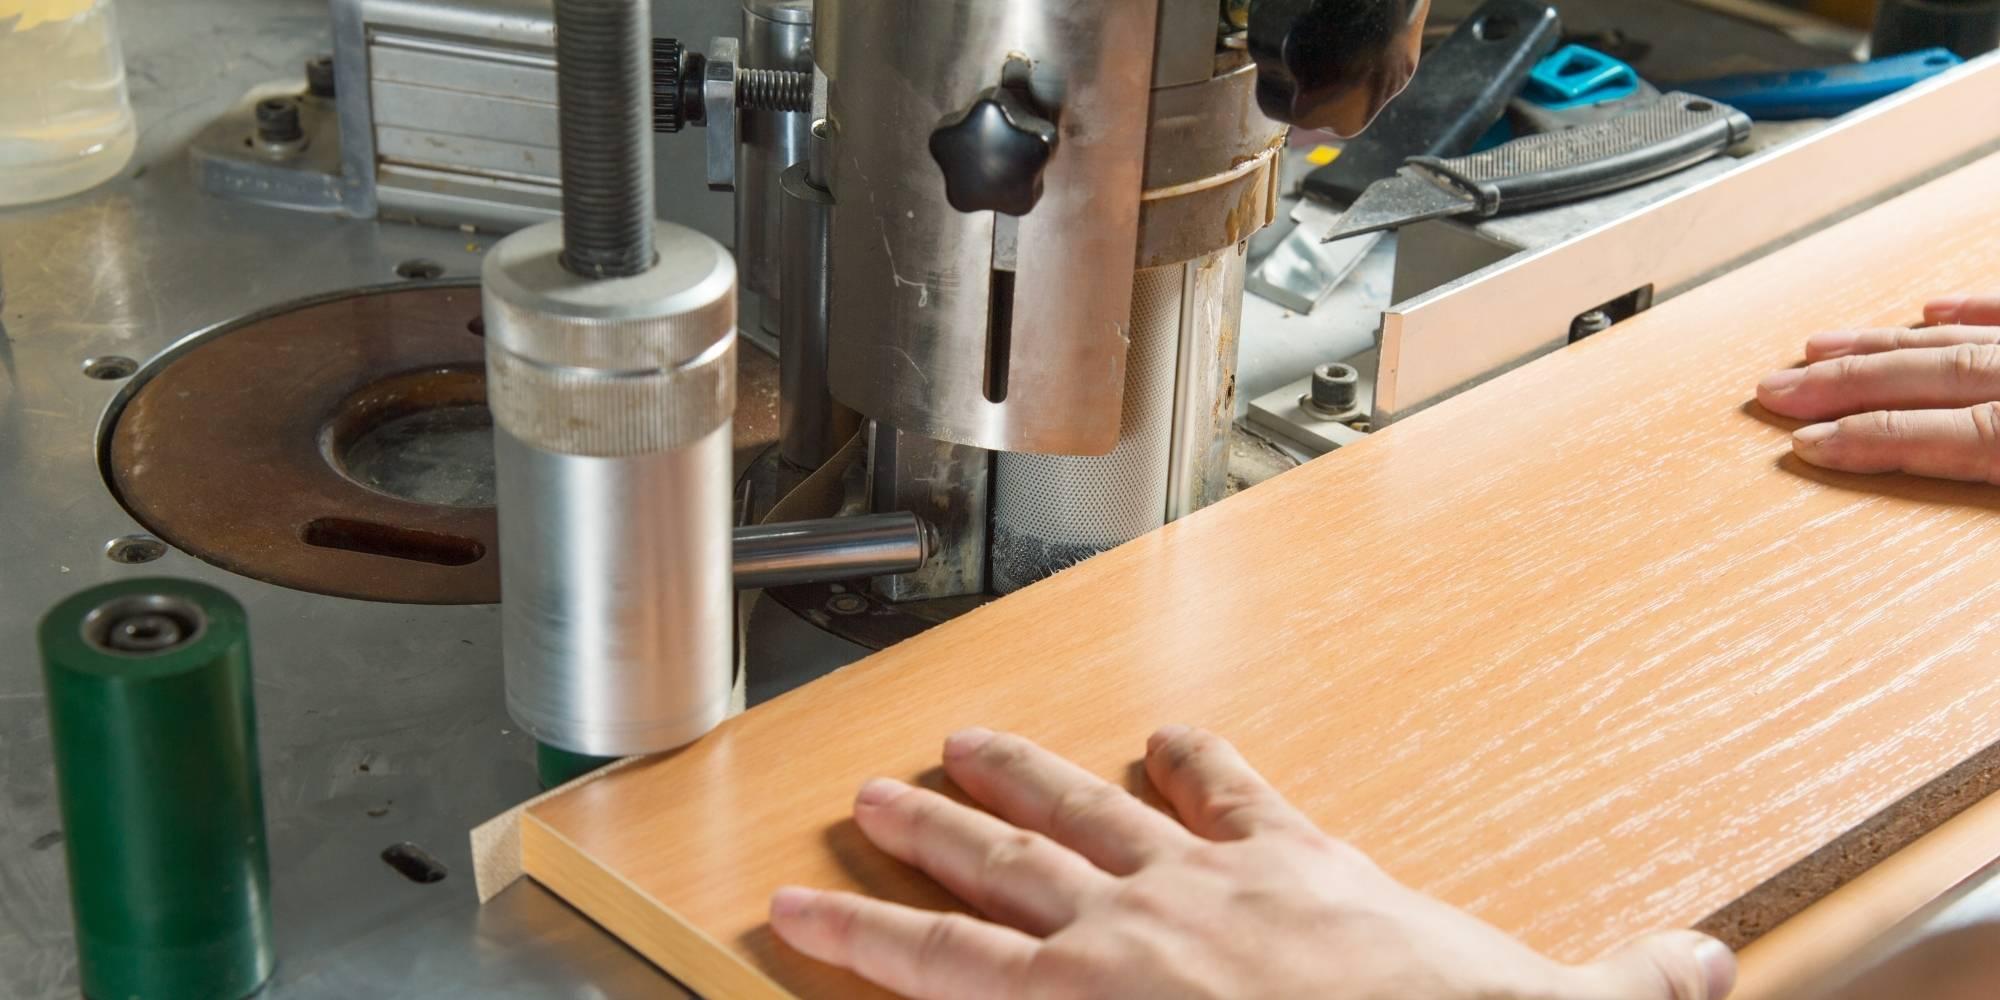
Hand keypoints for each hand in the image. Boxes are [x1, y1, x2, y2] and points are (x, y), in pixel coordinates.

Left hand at [768, 726, 1735, 999]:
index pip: (1242, 802)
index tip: (1167, 743)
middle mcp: (1189, 900)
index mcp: (1300, 883)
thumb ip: (1632, 976)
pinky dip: (874, 960)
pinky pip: (947, 980)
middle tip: (940, 753)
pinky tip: (797, 938)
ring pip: (989, 882)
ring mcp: (1115, 952)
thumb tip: (1711, 961)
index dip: (1199, 769)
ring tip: (850, 816)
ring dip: (913, 847)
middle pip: (1075, 822)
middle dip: (1003, 785)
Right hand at [1757, 292, 1999, 481]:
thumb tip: (1927, 557)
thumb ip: (1994, 488)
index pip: (1936, 437)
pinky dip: (1973, 310)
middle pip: (1928, 377)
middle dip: (1845, 382)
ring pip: (1956, 342)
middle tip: (1781, 388)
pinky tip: (1934, 310)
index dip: (1866, 439)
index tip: (1806, 444)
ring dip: (1882, 346)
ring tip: (1821, 349)